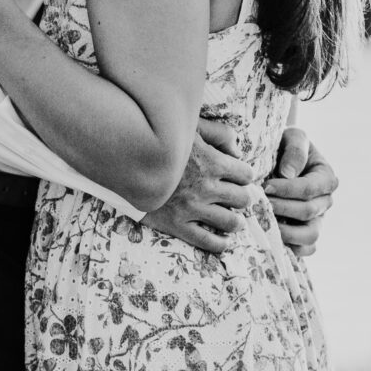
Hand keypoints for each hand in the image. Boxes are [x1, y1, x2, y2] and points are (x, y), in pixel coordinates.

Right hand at [143, 117, 255, 254]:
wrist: (124, 159)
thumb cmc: (159, 139)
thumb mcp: (192, 126)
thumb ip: (220, 133)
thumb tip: (238, 153)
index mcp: (212, 162)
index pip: (246, 175)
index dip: (243, 176)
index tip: (238, 178)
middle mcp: (206, 187)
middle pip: (242, 199)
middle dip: (240, 198)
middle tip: (233, 198)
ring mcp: (192, 208)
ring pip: (231, 223)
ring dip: (235, 222)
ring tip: (233, 221)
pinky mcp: (176, 224)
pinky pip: (207, 241)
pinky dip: (220, 244)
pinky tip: (223, 240)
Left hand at [263, 127, 337, 254]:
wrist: (276, 157)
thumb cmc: (284, 145)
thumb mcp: (292, 137)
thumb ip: (295, 150)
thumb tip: (288, 174)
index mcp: (326, 177)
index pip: (309, 189)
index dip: (287, 190)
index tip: (265, 186)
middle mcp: (325, 201)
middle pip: (307, 212)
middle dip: (281, 208)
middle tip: (258, 202)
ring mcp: (317, 220)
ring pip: (310, 236)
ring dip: (285, 231)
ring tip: (264, 221)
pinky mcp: (305, 234)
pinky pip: (305, 250)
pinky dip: (290, 248)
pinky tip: (270, 236)